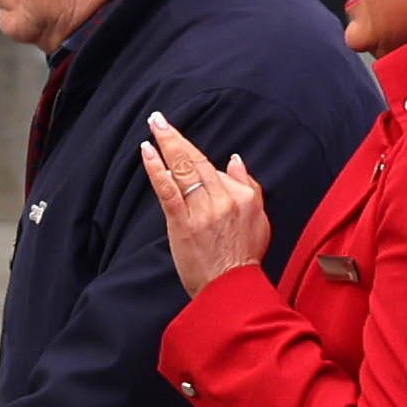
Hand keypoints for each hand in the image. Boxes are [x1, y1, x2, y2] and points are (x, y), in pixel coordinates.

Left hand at [139, 113, 269, 285]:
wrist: (230, 287)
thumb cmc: (243, 257)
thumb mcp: (259, 220)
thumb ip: (249, 187)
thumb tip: (236, 160)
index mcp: (243, 197)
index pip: (215, 169)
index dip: (195, 157)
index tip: (180, 144)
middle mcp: (224, 199)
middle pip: (197, 162)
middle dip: (175, 137)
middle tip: (158, 118)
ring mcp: (202, 210)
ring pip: (183, 170)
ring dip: (166, 145)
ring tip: (153, 126)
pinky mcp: (183, 223)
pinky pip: (168, 190)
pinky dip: (157, 169)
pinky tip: (147, 152)